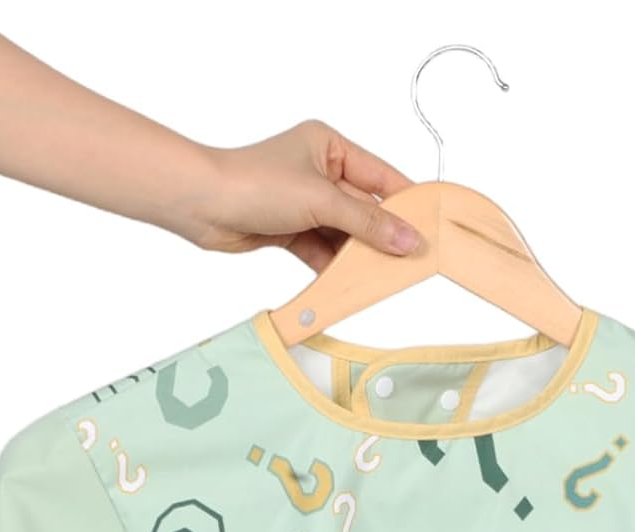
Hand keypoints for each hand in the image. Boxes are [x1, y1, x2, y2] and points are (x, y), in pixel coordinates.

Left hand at [183, 119, 420, 269]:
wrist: (202, 205)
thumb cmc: (255, 184)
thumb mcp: (321, 200)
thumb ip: (367, 224)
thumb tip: (408, 240)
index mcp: (330, 146)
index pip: (380, 177)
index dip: (406, 204)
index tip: (431, 227)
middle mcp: (319, 171)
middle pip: (363, 209)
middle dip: (382, 236)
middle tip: (411, 261)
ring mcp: (303, 202)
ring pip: (343, 233)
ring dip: (358, 255)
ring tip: (384, 277)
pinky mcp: (289, 229)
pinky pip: (322, 249)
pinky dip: (334, 265)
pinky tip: (349, 282)